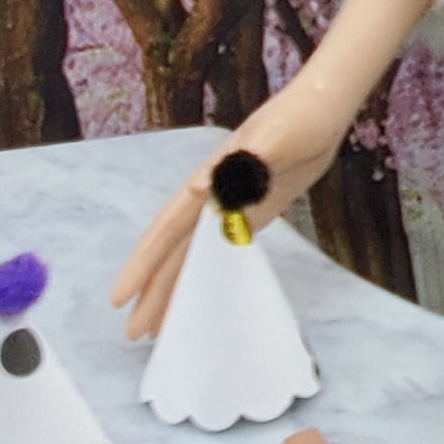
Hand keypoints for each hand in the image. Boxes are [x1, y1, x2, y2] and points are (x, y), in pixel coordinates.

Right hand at [107, 74, 347, 343]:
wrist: (323, 109)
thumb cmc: (297, 119)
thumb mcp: (272, 138)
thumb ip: (240, 163)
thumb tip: (199, 187)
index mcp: (208, 182)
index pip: (167, 230)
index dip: (143, 264)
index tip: (120, 296)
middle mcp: (211, 197)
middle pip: (174, 253)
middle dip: (152, 292)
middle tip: (132, 334)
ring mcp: (231, 205)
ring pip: (194, 256)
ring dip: (175, 290)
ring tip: (156, 329)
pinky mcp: (253, 212)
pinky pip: (222, 250)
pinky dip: (209, 274)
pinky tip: (201, 295)